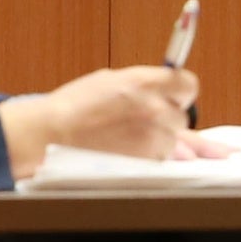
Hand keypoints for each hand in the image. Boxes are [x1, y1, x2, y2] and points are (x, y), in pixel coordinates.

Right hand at [0, 64, 201, 177]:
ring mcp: (153, 135)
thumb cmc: (74, 107)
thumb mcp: (111, 82)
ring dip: (159, 140)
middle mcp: (155, 107)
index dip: (180, 93)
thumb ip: (145, 88)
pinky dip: (151, 156)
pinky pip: (163, 158)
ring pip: (174, 140)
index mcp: (144, 82)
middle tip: (141, 121)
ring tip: (128, 137)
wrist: (52, 135)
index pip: (188, 84)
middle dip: (167, 119)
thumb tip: (170, 96)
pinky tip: (130, 150)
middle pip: (182, 115)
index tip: (172, 97)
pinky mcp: (148, 159)